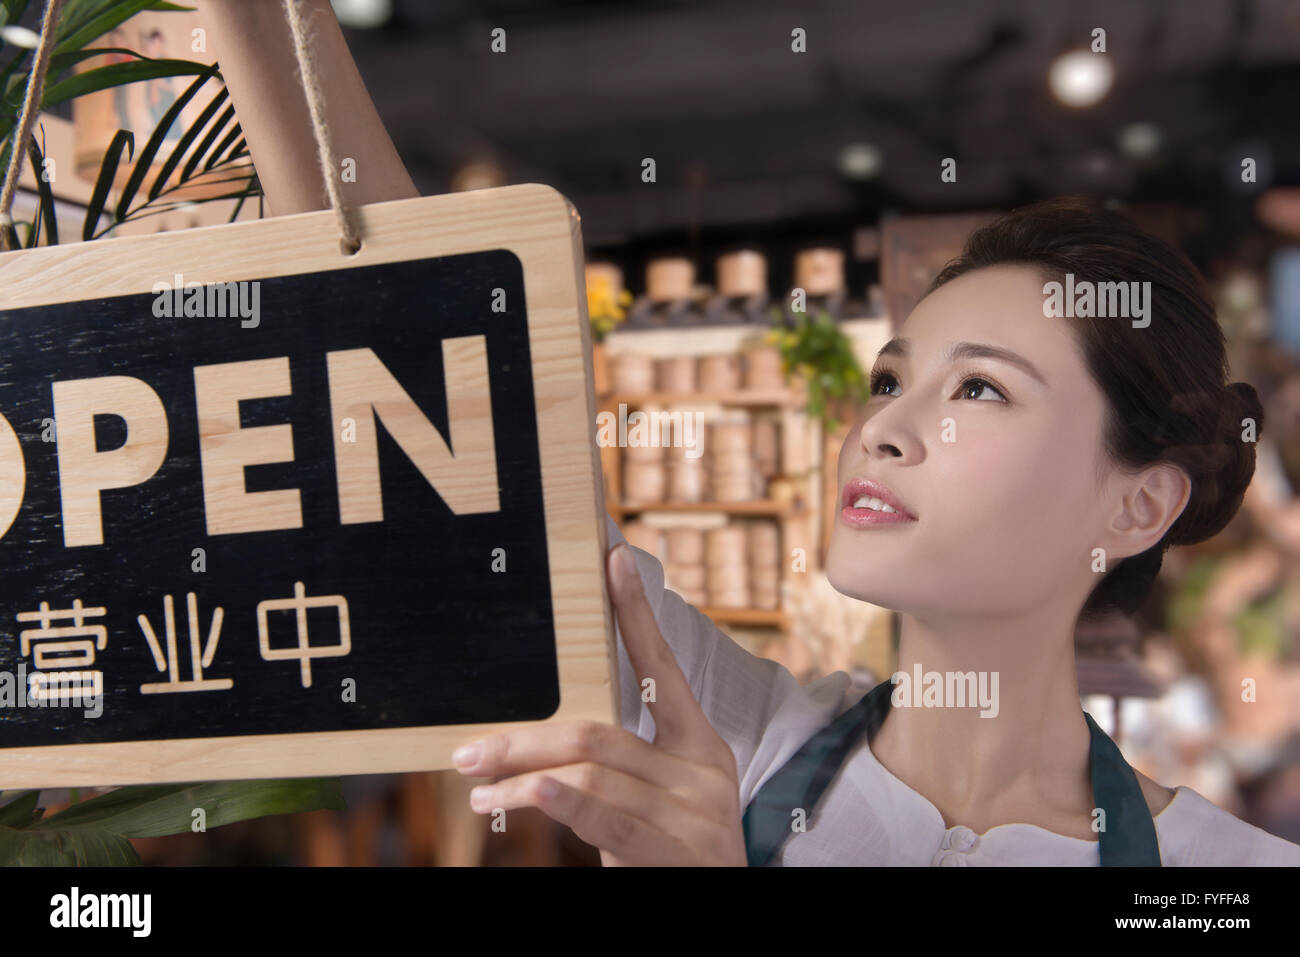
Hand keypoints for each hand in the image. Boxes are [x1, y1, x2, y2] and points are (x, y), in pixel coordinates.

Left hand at [451, 543, 746, 864]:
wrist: (720, 909)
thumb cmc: (675, 856)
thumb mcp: (663, 801)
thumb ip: (624, 767)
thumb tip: (547, 740)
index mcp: (701, 747)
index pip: (663, 669)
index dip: (637, 614)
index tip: (615, 561)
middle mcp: (702, 771)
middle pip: (597, 732)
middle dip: (525, 736)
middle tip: (470, 748)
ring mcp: (692, 812)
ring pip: (588, 771)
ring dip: (519, 776)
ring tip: (477, 785)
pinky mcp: (673, 850)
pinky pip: (601, 816)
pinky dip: (555, 800)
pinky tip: (520, 794)